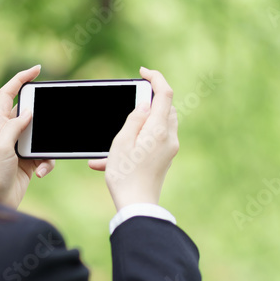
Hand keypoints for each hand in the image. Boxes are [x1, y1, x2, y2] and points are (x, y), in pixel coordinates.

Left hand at [0, 64, 54, 208]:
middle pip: (30, 112)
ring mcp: (20, 146)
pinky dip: (46, 163)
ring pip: (42, 134)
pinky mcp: (30, 160)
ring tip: (39, 161)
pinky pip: (45, 154)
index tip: (37, 70)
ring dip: (45, 148)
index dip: (21, 79)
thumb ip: (14, 126)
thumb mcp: (1, 147)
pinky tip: (39, 172)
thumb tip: (29, 111)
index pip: (8, 94)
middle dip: (42, 116)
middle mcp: (9, 132)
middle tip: (51, 118)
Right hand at [88, 66, 178, 210]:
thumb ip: (134, 119)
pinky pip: (155, 140)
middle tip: (130, 101)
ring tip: (117, 136)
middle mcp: (169, 138)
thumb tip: (145, 105)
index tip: (142, 72)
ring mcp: (169, 150)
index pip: (165, 93)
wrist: (137, 207)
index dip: (156, 78)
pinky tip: (110, 159)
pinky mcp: (164, 160)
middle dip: (150, 100)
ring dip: (143, 121)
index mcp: (159, 130)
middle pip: (166, 108)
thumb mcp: (122, 143)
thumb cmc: (125, 176)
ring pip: (161, 123)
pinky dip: (138, 140)